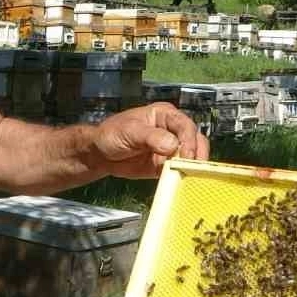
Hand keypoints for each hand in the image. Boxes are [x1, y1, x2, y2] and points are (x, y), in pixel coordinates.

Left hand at [88, 103, 209, 178]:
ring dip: (192, 166)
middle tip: (190, 167)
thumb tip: (172, 145)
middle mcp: (172, 130)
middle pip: (195, 140)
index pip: (184, 125)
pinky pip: (181, 171)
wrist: (101, 154)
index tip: (186, 154)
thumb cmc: (112, 134)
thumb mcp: (129, 131)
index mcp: (164, 115)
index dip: (189, 139)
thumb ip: (150, 136)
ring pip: (192, 156)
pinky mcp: (167, 165)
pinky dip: (183, 176)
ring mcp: (171, 149)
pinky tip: (181, 181)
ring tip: (187, 175)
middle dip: (195, 154)